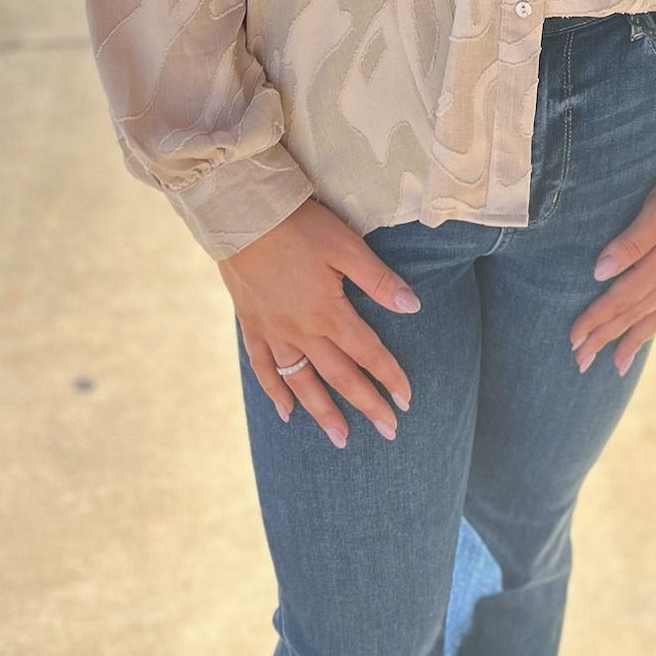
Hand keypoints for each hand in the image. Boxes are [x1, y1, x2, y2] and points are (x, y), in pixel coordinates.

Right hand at [219, 198, 420, 449]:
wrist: (243, 216)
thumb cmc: (300, 226)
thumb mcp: (346, 246)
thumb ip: (377, 279)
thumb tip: (412, 306)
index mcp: (329, 312)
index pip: (367, 353)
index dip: (390, 377)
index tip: (407, 400)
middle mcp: (302, 331)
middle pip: (340, 376)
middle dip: (366, 405)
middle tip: (389, 432)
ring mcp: (274, 332)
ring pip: (302, 382)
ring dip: (323, 412)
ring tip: (341, 438)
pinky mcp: (251, 326)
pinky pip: (264, 369)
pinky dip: (276, 392)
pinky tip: (287, 412)